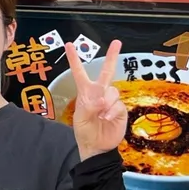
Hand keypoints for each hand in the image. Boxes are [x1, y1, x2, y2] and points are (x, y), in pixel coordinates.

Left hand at [69, 39, 126, 159]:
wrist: (97, 147)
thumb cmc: (85, 131)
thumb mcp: (81, 119)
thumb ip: (89, 107)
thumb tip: (101, 100)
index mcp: (85, 92)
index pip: (79, 72)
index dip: (74, 59)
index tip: (69, 45)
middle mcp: (99, 93)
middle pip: (106, 72)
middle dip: (111, 57)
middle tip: (117, 43)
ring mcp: (111, 101)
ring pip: (112, 91)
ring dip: (106, 101)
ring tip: (100, 114)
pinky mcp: (120, 110)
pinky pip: (118, 105)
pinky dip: (111, 111)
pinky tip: (106, 119)